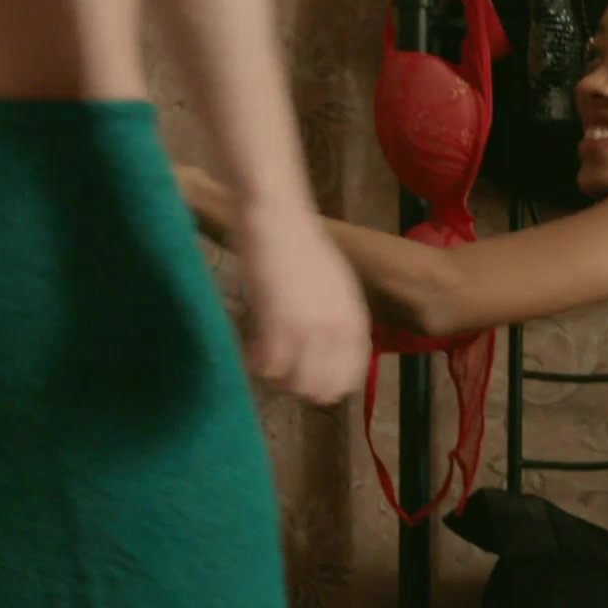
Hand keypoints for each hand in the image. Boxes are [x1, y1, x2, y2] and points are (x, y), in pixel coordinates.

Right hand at [233, 203, 370, 404]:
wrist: (278, 216)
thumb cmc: (300, 246)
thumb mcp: (336, 287)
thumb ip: (338, 321)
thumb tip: (329, 351)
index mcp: (356, 322)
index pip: (350, 378)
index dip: (325, 384)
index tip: (305, 376)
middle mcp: (339, 332)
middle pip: (323, 391)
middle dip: (298, 385)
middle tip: (280, 368)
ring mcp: (311, 330)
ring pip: (295, 385)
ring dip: (277, 378)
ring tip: (264, 358)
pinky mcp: (279, 325)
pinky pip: (270, 369)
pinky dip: (258, 365)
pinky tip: (251, 349)